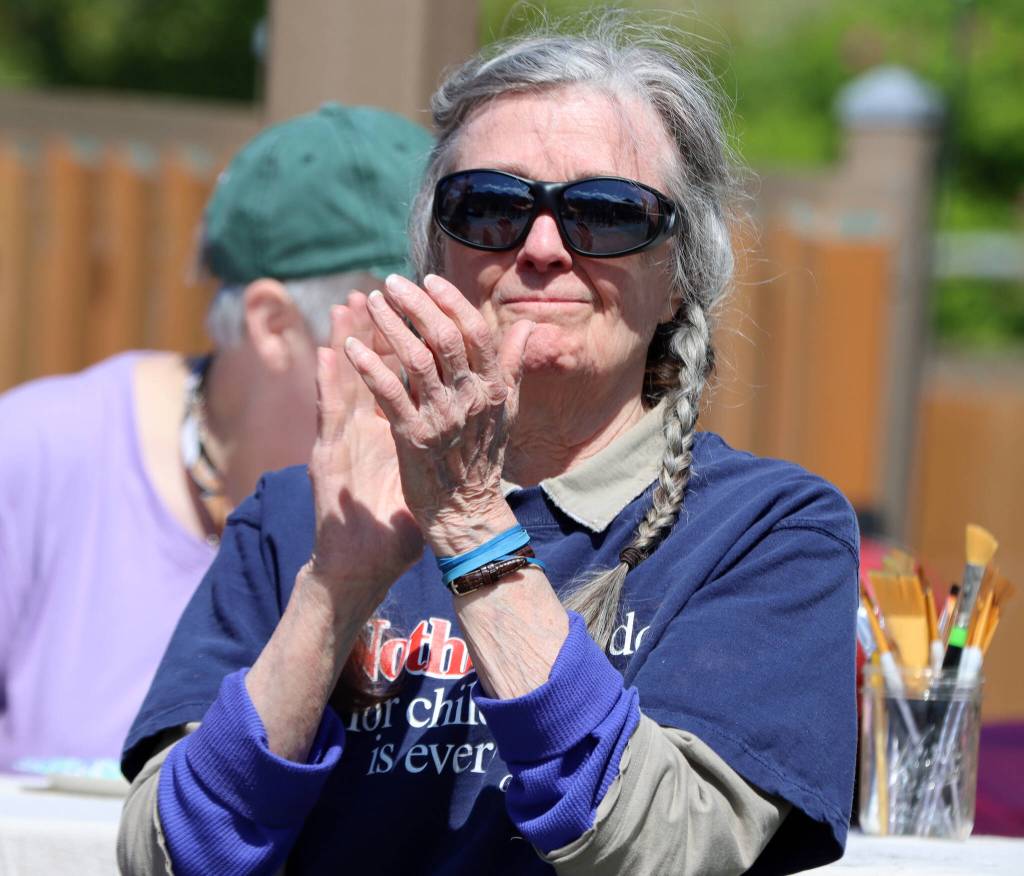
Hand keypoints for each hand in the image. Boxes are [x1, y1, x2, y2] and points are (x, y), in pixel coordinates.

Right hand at [308, 293, 422, 609]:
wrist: (367, 564)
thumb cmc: (402, 519)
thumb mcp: (430, 475)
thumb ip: (449, 440)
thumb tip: (477, 420)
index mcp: (392, 429)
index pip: (398, 377)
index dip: (404, 346)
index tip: (418, 314)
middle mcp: (365, 429)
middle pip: (368, 370)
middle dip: (374, 331)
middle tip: (375, 292)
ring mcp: (345, 441)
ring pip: (344, 382)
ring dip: (345, 342)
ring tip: (345, 306)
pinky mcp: (328, 458)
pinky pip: (329, 416)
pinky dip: (328, 384)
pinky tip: (329, 356)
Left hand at [342, 274, 533, 554]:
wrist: (466, 511)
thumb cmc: (483, 457)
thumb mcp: (506, 409)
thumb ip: (512, 365)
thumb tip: (528, 325)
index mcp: (494, 387)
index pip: (476, 331)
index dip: (452, 301)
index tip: (429, 280)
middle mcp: (472, 398)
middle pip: (444, 337)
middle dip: (416, 304)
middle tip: (392, 283)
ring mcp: (443, 417)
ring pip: (416, 359)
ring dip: (390, 326)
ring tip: (371, 303)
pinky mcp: (414, 438)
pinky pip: (389, 393)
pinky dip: (369, 366)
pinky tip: (350, 347)